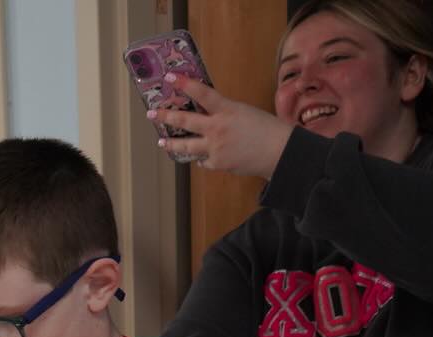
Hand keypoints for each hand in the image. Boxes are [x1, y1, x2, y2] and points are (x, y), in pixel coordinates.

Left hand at [151, 74, 292, 178]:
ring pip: (186, 146)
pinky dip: (204, 157)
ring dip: (171, 143)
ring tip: (162, 142)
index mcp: (227, 109)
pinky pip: (203, 160)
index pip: (202, 93)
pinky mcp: (217, 163)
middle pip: (185, 120)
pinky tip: (204, 156)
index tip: (171, 77)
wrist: (280, 152)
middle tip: (152, 113)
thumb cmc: (268, 129)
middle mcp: (217, 128)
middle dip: (166, 115)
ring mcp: (215, 147)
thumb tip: (208, 117)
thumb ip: (224, 113)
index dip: (185, 84)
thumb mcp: (245, 112)